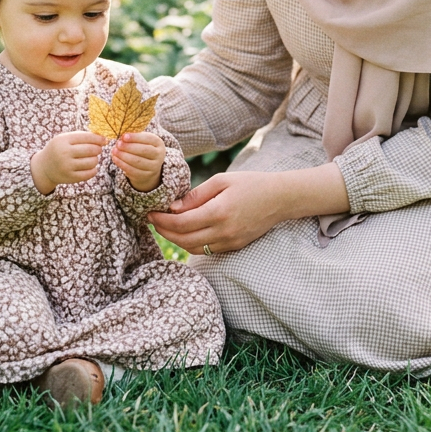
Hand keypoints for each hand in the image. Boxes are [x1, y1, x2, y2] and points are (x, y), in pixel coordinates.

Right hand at [31, 131, 104, 193]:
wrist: (44, 167)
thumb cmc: (59, 149)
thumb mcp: (65, 139)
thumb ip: (81, 136)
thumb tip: (102, 137)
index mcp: (63, 140)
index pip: (86, 137)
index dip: (98, 138)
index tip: (104, 140)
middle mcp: (64, 153)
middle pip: (91, 149)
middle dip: (98, 149)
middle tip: (98, 149)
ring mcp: (67, 166)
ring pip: (92, 162)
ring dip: (96, 159)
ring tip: (92, 158)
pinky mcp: (70, 178)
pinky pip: (89, 174)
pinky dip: (94, 170)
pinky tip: (91, 167)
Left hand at [111, 132, 165, 191]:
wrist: (149, 166)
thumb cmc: (142, 148)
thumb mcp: (142, 140)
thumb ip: (134, 137)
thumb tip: (121, 136)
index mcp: (158, 143)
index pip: (148, 139)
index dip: (135, 137)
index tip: (123, 136)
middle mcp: (159, 155)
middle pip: (144, 150)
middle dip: (129, 147)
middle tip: (118, 144)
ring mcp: (153, 167)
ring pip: (137, 161)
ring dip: (123, 156)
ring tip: (114, 151)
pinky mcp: (146, 176)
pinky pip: (133, 170)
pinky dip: (122, 164)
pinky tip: (115, 158)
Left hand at [147, 171, 288, 254]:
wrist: (280, 198)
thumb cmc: (250, 183)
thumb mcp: (221, 181)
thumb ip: (196, 195)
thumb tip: (172, 208)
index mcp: (219, 212)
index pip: (181, 224)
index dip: (162, 221)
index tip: (150, 213)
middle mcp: (224, 232)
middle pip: (184, 240)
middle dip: (164, 232)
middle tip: (153, 220)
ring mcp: (230, 242)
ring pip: (194, 248)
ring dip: (176, 240)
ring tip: (166, 226)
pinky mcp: (234, 246)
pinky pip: (207, 250)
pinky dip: (192, 243)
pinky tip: (185, 231)